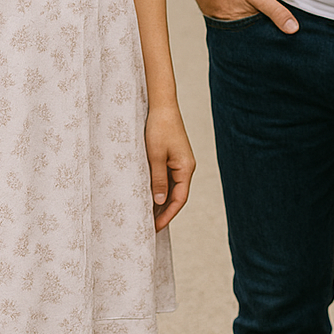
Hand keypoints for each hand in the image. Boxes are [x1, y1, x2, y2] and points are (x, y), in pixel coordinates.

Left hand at [145, 104, 196, 231]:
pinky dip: (159, 189)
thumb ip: (158, 179)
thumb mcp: (155, 156)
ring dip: (161, 201)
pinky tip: (149, 196)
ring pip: (172, 188)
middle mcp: (186, 167)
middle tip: (149, 227)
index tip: (155, 228)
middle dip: (164, 212)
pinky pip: (168, 179)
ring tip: (147, 215)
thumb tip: (160, 201)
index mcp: (186, 168)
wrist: (162, 106)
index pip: (179, 199)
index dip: (168, 215)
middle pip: (177, 196)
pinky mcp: (173, 157)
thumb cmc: (159, 128)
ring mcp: (180, 162)